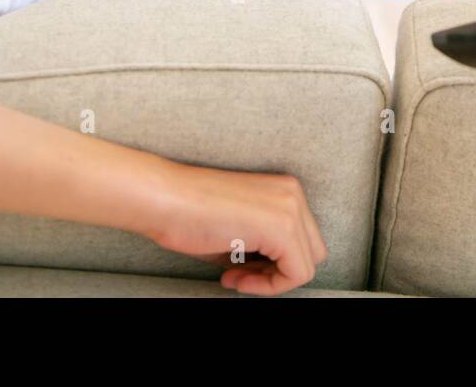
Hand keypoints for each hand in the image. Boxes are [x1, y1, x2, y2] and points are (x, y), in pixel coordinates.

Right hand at [142, 161, 328, 295]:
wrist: (164, 199)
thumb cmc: (189, 213)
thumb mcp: (238, 230)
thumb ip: (263, 247)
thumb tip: (272, 272)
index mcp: (285, 189)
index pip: (302, 240)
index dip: (273, 264)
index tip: (240, 269)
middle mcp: (294, 193)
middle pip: (311, 252)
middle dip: (277, 271)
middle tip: (240, 274)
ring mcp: (291, 208)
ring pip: (307, 264)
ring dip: (270, 280)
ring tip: (234, 276)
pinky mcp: (283, 228)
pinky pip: (296, 274)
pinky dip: (268, 286)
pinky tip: (234, 277)